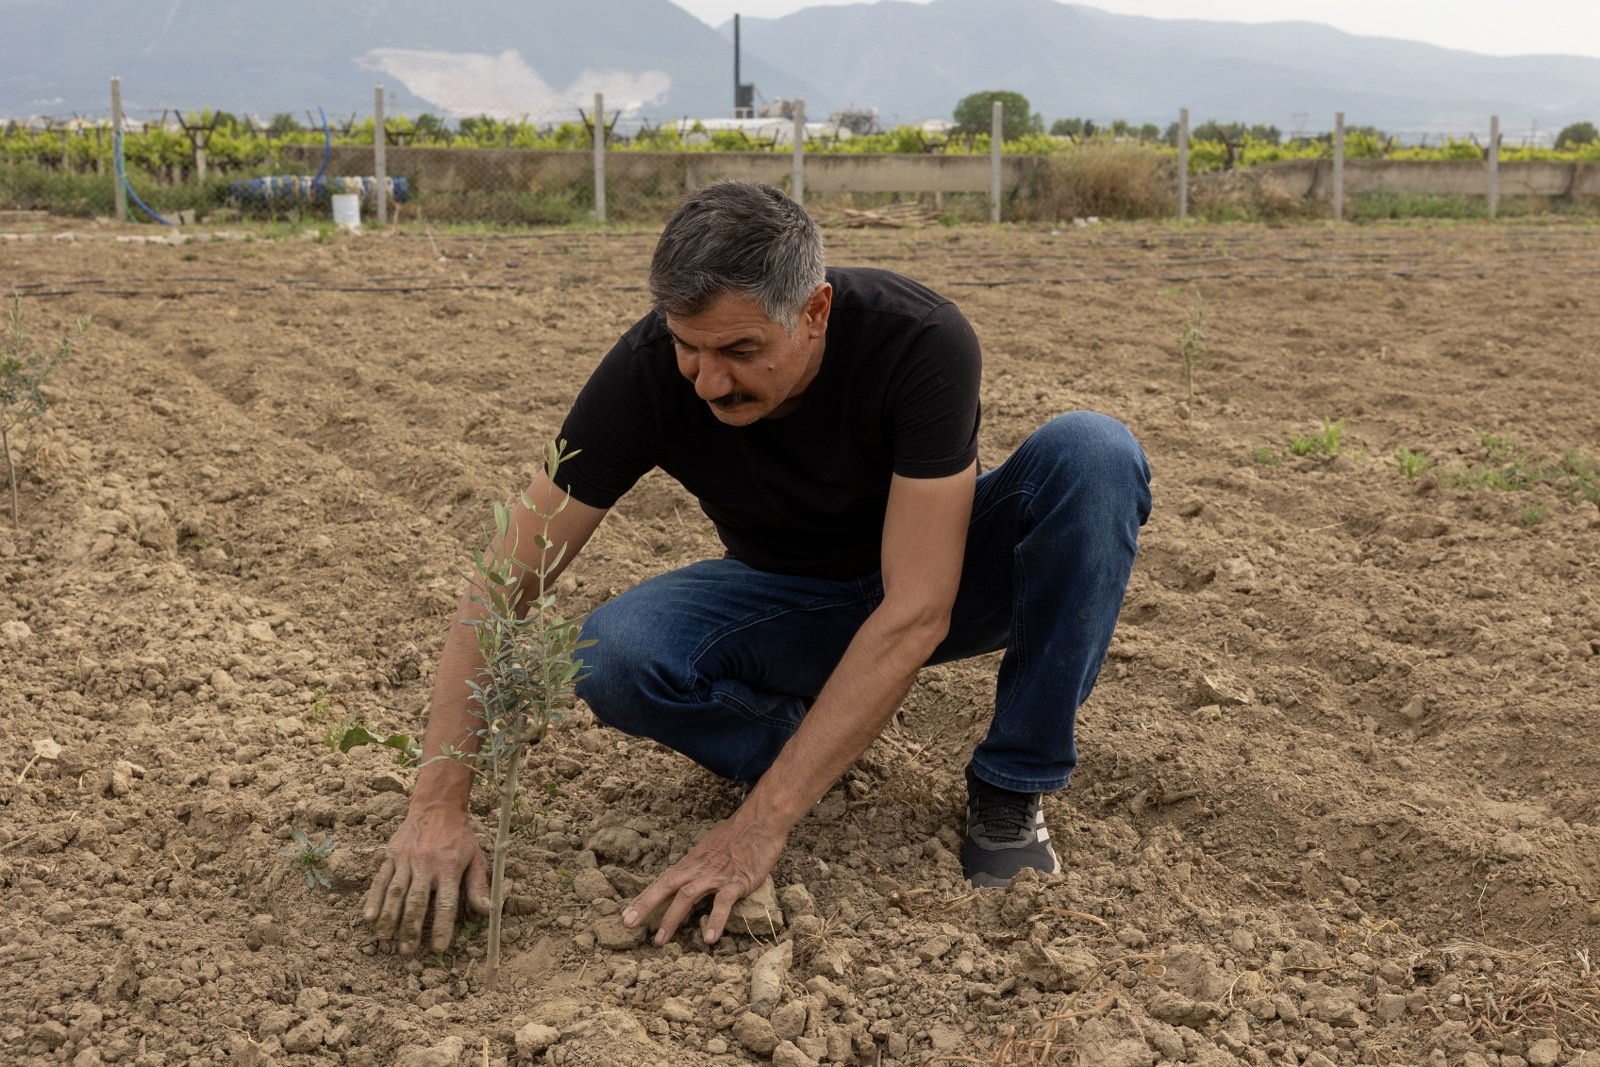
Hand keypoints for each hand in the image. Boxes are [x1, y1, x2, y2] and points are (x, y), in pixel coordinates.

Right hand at [363, 804, 489, 953]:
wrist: (437, 807)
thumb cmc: (459, 837)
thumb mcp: (476, 858)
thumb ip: (478, 886)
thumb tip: (488, 911)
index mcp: (449, 868)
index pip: (445, 903)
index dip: (441, 927)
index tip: (438, 948)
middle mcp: (426, 865)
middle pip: (416, 902)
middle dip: (410, 929)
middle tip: (406, 951)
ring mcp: (406, 860)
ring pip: (395, 893)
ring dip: (389, 918)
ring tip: (384, 939)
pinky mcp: (392, 856)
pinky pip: (380, 880)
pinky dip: (373, 899)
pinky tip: (368, 917)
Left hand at [623, 809, 787, 944]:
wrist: (761, 822)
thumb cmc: (737, 837)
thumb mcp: (710, 851)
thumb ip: (698, 867)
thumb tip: (688, 882)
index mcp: (691, 863)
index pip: (663, 881)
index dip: (644, 898)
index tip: (626, 915)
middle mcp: (698, 869)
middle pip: (666, 886)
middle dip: (645, 905)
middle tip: (628, 924)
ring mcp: (717, 875)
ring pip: (687, 896)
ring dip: (672, 919)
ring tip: (660, 941)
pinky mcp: (737, 881)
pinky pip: (723, 902)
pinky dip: (715, 919)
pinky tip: (710, 938)